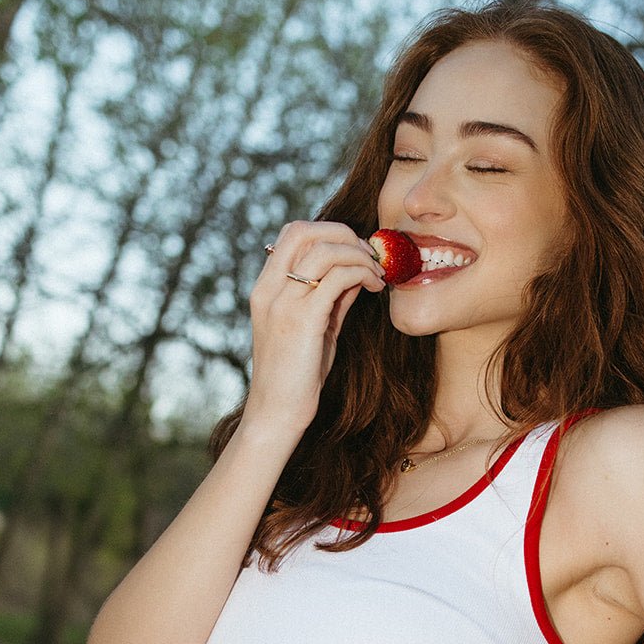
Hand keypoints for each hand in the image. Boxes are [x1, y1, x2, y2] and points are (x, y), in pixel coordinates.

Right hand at [245, 221, 383, 435]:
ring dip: (359, 255)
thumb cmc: (296, 376)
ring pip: (325, 250)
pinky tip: (375, 288)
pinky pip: (337, 278)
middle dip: (344, 233)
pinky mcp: (302, 320)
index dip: (329, 232)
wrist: (277, 413)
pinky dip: (362, 275)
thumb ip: (332, 298)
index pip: (292, 233)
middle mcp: (269, 289)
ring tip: (378, 274)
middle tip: (370, 255)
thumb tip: (357, 272)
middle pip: (304, 230)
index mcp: (265, 288)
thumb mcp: (315, 328)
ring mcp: (282, 303)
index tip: (357, 251)